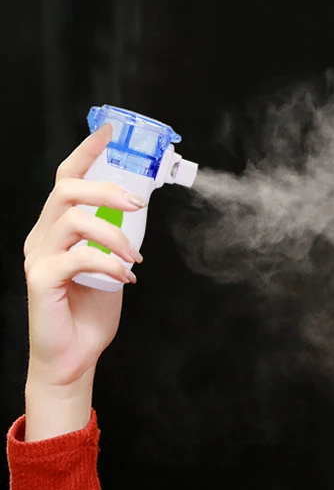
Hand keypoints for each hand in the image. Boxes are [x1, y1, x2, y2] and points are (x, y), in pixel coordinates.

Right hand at [24, 123, 145, 387]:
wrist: (75, 357)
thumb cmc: (90, 314)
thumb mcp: (111, 267)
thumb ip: (115, 240)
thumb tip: (137, 212)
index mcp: (58, 230)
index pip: (67, 180)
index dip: (87, 153)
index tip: (110, 132)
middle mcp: (43, 237)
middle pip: (66, 190)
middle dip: (106, 189)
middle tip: (136, 205)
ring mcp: (39, 257)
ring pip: (73, 218)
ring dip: (114, 233)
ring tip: (134, 257)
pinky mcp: (41, 280)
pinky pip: (76, 257)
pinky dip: (108, 263)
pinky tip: (125, 277)